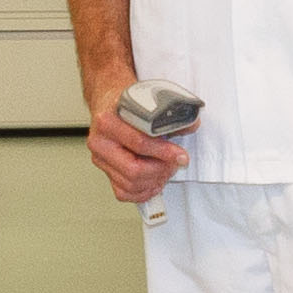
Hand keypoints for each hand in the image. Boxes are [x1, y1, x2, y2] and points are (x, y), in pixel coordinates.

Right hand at [85, 86, 186, 204]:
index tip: (180, 156)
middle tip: (174, 163)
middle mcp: (100, 141)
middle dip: (160, 170)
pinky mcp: (104, 170)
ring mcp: (100, 158)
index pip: (139, 143)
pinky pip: (123, 192)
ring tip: (166, 170)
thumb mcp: (146, 100)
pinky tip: (154, 182)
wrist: (108, 101)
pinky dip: (142, 192)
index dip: (164, 152)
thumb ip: (169, 114)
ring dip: (154, 181)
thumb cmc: (126, 101)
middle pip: (133, 169)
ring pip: (130, 183)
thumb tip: (192, 124)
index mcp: (108, 120)